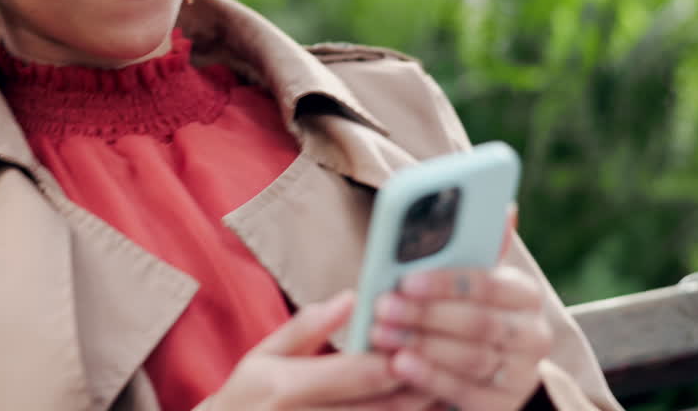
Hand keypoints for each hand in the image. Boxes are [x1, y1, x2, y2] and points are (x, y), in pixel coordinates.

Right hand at [208, 291, 438, 409]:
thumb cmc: (246, 398)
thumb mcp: (262, 356)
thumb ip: (307, 328)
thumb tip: (351, 298)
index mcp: (287, 387)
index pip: (358, 373)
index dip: (397, 359)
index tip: (423, 340)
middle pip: (382, 406)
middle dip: (419, 385)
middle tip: (450, 364)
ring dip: (417, 407)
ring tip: (446, 387)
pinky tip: (419, 405)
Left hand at [367, 265, 552, 410]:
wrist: (474, 372)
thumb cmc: (459, 312)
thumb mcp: (464, 283)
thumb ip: (470, 251)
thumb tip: (504, 208)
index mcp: (525, 295)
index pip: (491, 284)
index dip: (447, 283)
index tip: (406, 280)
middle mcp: (533, 335)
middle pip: (479, 323)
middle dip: (426, 314)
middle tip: (383, 307)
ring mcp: (522, 375)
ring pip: (472, 358)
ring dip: (422, 345)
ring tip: (381, 335)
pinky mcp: (504, 406)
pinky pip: (467, 393)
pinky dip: (430, 378)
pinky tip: (400, 365)